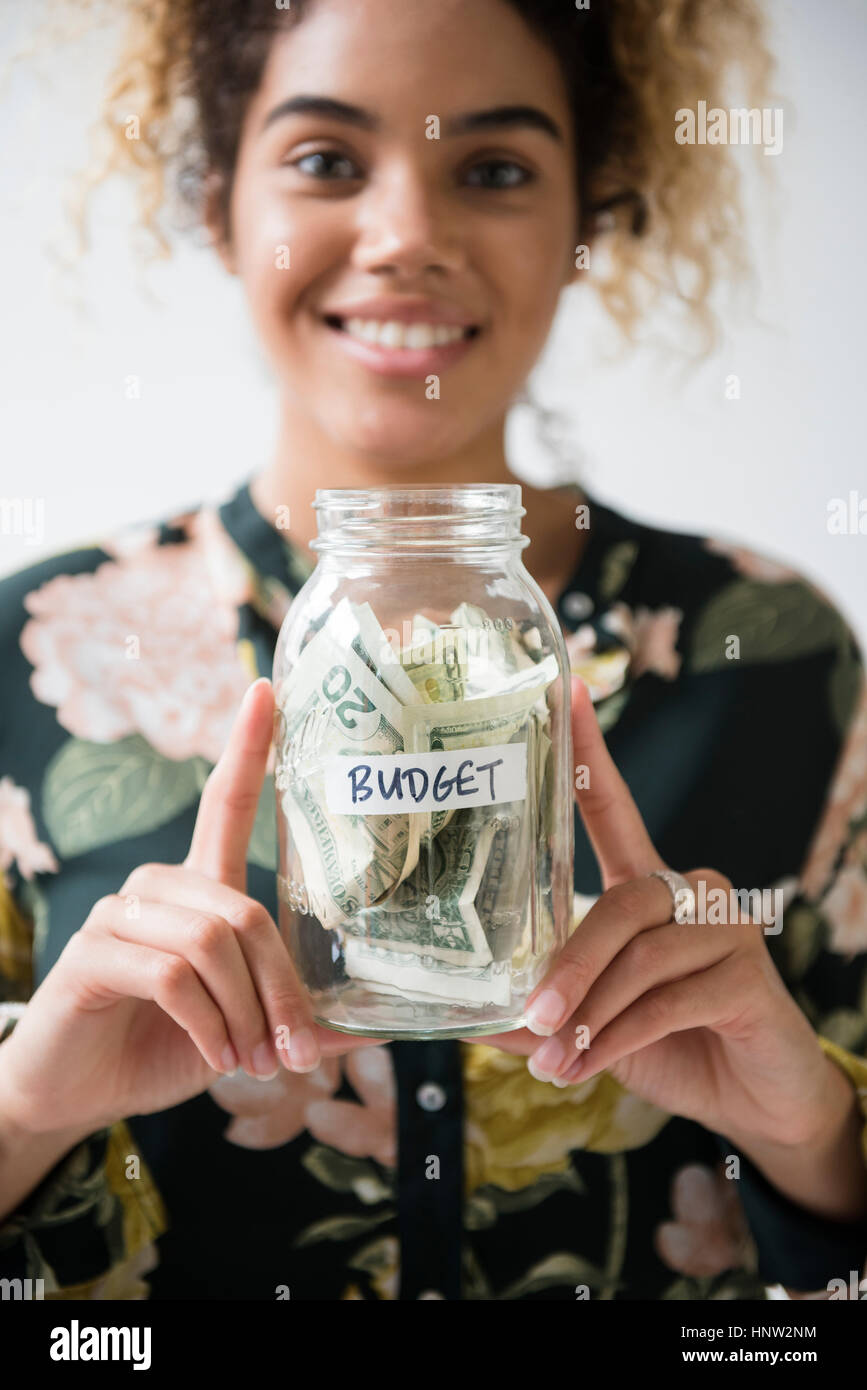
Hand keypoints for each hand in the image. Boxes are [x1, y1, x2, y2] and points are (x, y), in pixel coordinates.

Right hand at [0, 678, 381, 1137]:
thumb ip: (291, 1016)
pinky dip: (206, 1022)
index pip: (223, 802)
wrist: (76, 1090)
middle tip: (293, 1052)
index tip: (266, 689)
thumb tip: (367, 1025)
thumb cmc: (161, 1046)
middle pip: (243, 910)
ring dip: (243, 1011)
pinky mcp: (91, 952)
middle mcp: (157, 886)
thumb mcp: (239, 1030)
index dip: (246, 747)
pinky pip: (170, 973)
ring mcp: (118, 914)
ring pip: (210, 942)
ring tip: (252, 1060)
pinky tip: (214, 1054)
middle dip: (279, 990)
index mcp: (197, 888)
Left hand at [464, 675, 837, 1150]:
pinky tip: (586, 1066)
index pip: (614, 809)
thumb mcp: (590, 1022)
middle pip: (620, 901)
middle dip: (568, 964)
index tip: (567, 691)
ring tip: (552, 1060)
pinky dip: (618, 1039)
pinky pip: (668, 999)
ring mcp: (726, 926)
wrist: (750, 1099)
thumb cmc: (666, 1043)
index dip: (591, 753)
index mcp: (645, 883)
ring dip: (589, 1014)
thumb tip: (456, 1014)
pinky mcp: (749, 973)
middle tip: (530, 1015)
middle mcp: (689, 889)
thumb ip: (537, 1008)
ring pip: (642, 955)